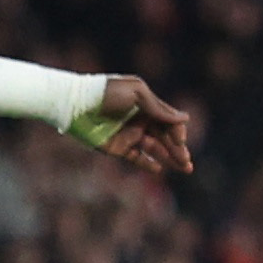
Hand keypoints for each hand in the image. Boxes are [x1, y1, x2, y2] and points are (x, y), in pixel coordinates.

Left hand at [74, 75, 191, 175]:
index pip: (169, 121)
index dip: (178, 132)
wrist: (74, 103)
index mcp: (147, 106)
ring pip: (154, 149)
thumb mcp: (136, 93)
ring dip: (170, 158)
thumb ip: (158, 107)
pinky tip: (159, 169)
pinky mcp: (116, 147)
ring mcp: (129, 135)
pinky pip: (136, 158)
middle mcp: (140, 121)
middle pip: (165, 138)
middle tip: (188, 163)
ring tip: (184, 168)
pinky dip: (148, 164)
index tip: (180, 141)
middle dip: (179, 150)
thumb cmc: (105, 92)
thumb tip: (185, 118)